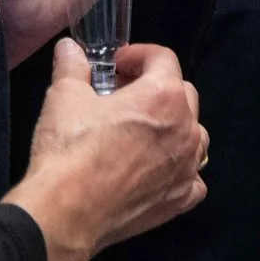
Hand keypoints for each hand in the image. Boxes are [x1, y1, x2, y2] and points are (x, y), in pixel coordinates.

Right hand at [5, 40, 206, 260]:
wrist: (67, 212)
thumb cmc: (69, 149)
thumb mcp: (64, 97)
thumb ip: (73, 67)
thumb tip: (69, 48)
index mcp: (163, 95)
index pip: (163, 59)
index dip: (138, 55)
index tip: (117, 65)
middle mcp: (185, 128)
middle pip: (183, 94)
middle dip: (156, 88)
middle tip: (123, 96)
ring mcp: (187, 166)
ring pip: (194, 134)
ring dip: (174, 127)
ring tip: (142, 132)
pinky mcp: (180, 198)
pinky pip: (192, 178)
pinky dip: (178, 170)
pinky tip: (155, 171)